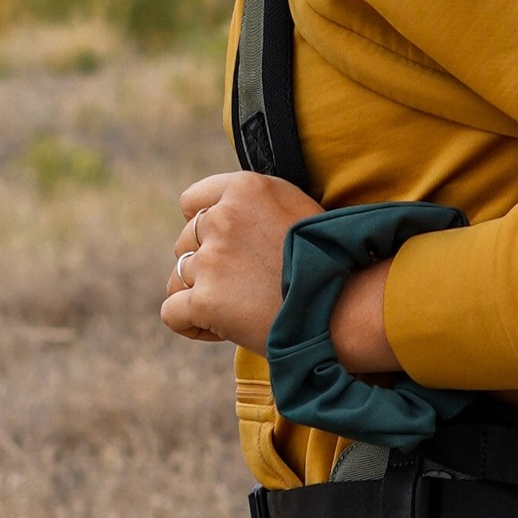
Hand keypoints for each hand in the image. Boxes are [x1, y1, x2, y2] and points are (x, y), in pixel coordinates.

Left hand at [161, 171, 399, 374]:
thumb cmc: (330, 262)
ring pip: (177, 277)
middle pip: (185, 241)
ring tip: (238, 310)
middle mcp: (222, 217)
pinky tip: (221, 330)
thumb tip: (221, 217)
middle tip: (245, 287)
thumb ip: (254, 207)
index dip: (206, 228)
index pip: (193, 202)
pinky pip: (171, 312)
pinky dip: (190, 324)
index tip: (230, 249)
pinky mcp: (205, 300)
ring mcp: (211, 259)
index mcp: (245, 188)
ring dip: (200, 295)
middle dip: (206, 265)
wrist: (346, 305)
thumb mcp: (295, 208)